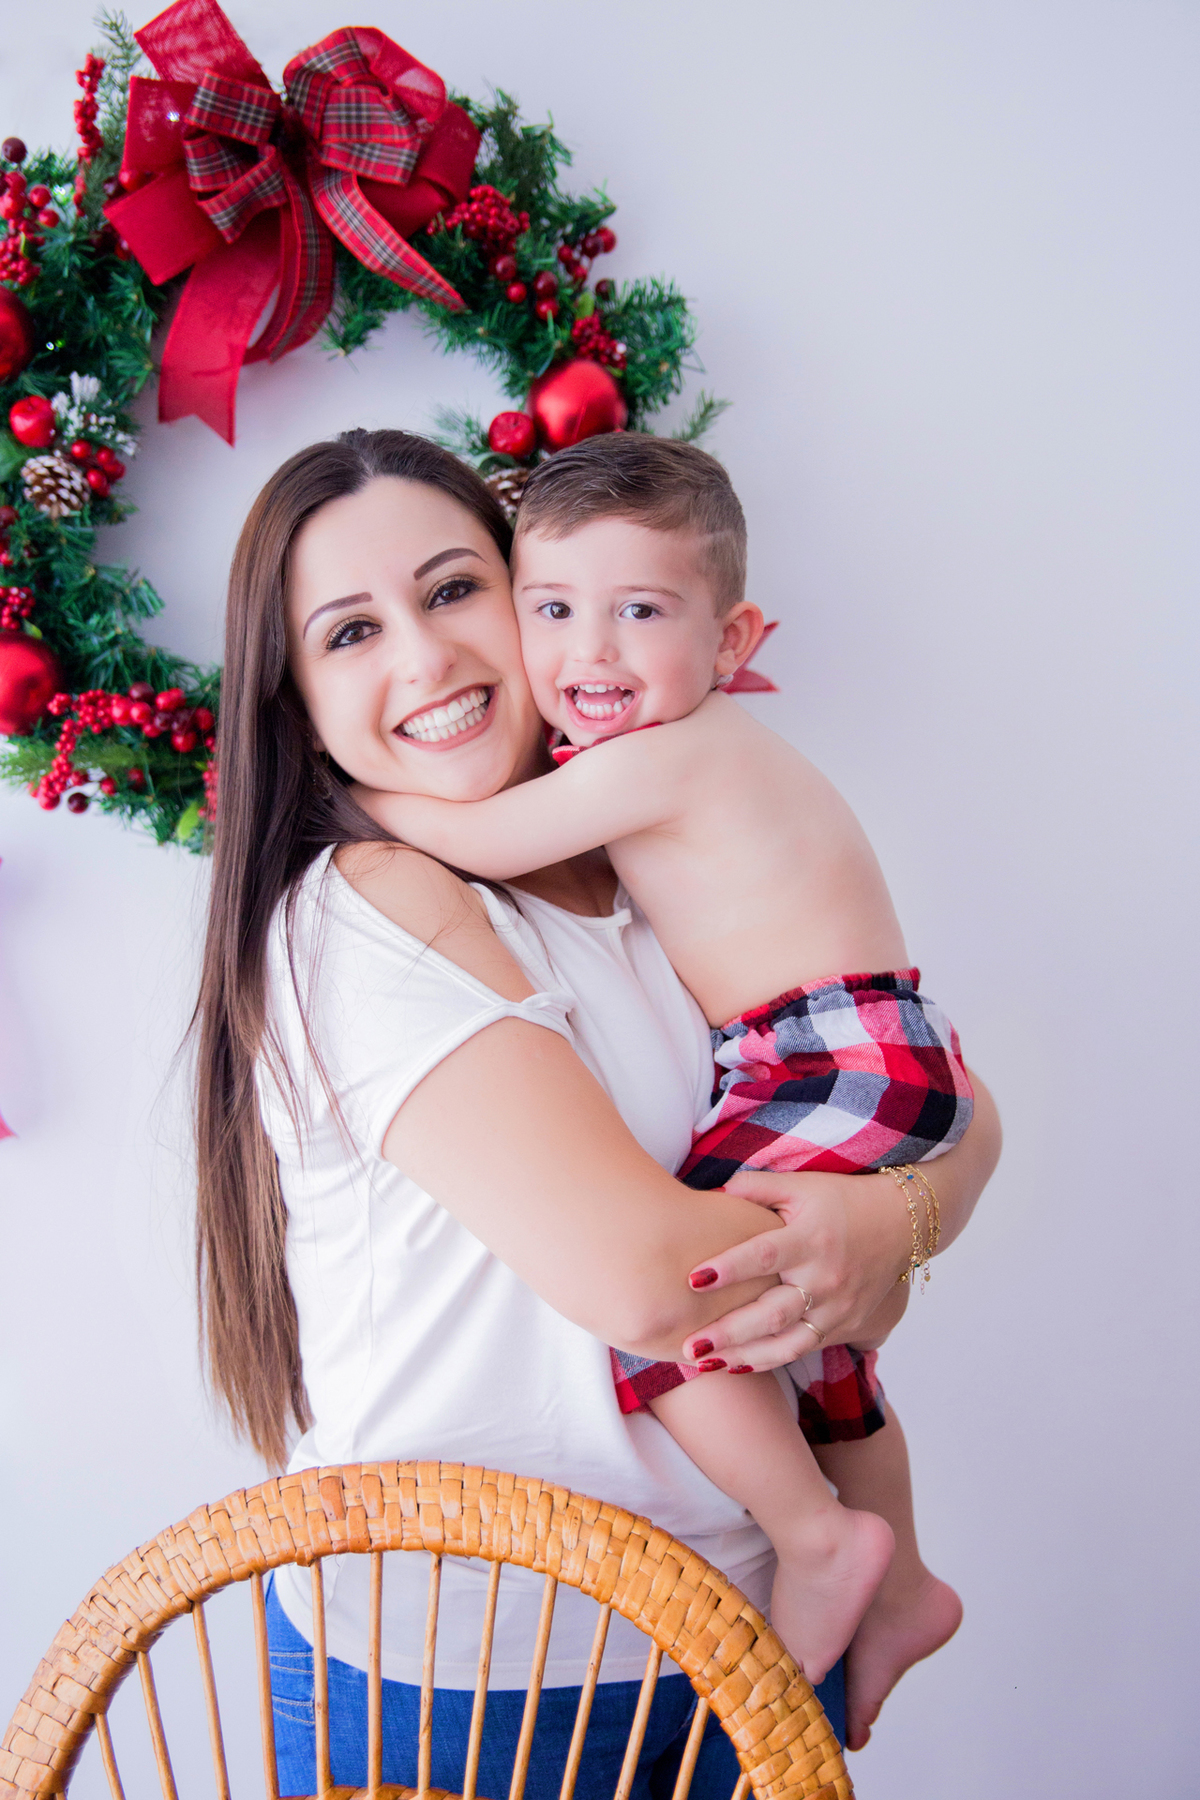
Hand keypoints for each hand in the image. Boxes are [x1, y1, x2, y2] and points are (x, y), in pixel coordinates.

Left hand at [679, 1167, 910, 1369]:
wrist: (902, 1223)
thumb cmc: (842, 1200)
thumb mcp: (802, 1185)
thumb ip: (756, 1187)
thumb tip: (713, 1192)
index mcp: (811, 1238)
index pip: (765, 1256)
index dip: (730, 1268)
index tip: (693, 1279)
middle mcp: (825, 1277)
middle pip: (773, 1312)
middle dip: (730, 1331)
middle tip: (689, 1344)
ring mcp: (837, 1307)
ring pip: (787, 1342)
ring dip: (744, 1355)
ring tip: (703, 1363)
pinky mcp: (844, 1325)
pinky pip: (803, 1348)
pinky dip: (769, 1359)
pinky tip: (735, 1365)